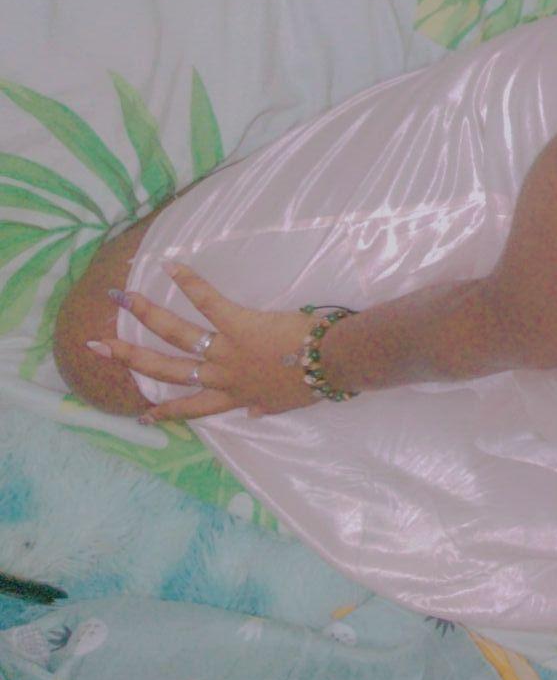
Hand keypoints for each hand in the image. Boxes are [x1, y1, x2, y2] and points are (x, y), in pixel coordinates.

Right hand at [88, 262, 324, 423]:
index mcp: (235, 397)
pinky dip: (189, 282)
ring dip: (146, 315)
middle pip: (166, 370)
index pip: (193, 408)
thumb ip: (263, 407)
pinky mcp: (239, 324)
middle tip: (99, 346)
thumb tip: (252, 413)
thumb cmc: (315, 381)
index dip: (165, 412)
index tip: (142, 414)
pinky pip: (208, 301)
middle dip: (129, 358)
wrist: (333, 364)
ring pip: (176, 335)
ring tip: (121, 299)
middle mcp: (223, 376)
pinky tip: (170, 265)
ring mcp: (227, 350)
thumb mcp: (284, 404)